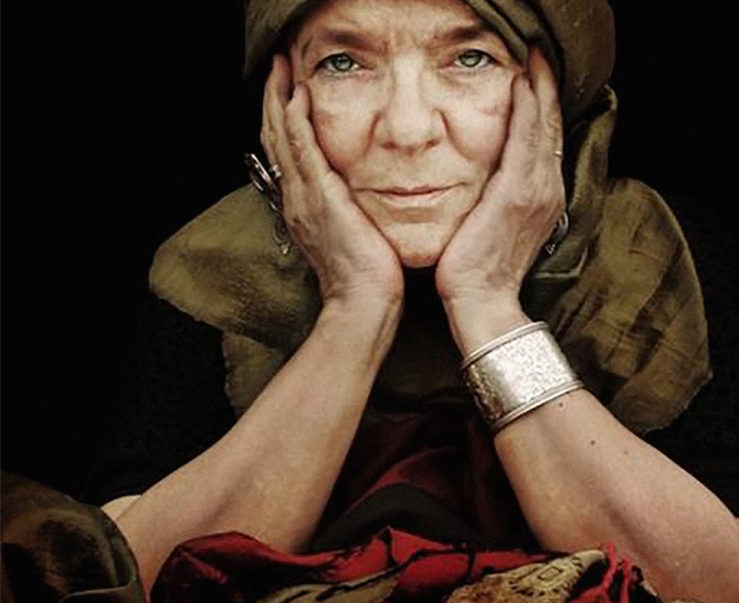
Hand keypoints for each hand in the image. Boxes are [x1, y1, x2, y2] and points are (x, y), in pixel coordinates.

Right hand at [262, 55, 402, 309]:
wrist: (363, 303)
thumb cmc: (365, 277)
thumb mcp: (353, 236)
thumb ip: (348, 211)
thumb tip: (357, 195)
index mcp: (304, 206)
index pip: (287, 152)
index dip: (281, 118)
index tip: (287, 88)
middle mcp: (297, 198)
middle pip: (275, 138)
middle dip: (274, 98)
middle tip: (276, 65)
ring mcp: (305, 197)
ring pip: (282, 137)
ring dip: (279, 98)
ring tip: (280, 67)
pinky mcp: (321, 198)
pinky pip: (302, 150)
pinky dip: (296, 120)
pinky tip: (298, 95)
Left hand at [435, 48, 564, 308]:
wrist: (482, 304)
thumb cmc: (480, 271)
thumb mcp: (493, 228)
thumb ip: (497, 199)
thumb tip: (485, 181)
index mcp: (542, 196)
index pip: (544, 138)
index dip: (543, 103)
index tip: (535, 73)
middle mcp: (547, 189)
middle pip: (550, 125)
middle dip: (546, 85)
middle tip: (539, 51)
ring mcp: (536, 190)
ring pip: (543, 125)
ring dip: (539, 86)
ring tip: (534, 55)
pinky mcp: (517, 194)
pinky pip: (526, 139)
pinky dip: (527, 108)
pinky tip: (521, 81)